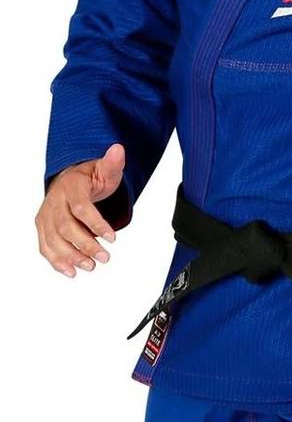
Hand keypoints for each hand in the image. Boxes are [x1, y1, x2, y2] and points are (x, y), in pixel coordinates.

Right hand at [35, 143, 125, 277]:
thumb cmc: (91, 176)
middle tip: (105, 258)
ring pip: (54, 241)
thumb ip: (113, 163)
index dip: (96, 224)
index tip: (113, 237)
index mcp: (71, 187)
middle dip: (86, 245)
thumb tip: (118, 149)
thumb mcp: (105, 168)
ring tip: (91, 266)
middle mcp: (54, 202)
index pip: (82, 208)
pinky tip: (71, 271)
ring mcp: (46, 216)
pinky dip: (57, 261)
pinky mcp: (42, 228)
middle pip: (66, 228)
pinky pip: (46, 247)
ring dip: (72, 257)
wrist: (70, 179)